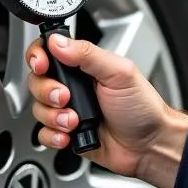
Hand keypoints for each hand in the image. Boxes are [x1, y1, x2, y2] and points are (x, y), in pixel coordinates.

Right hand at [27, 35, 187, 187]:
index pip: (49, 52)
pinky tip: (70, 135)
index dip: (38, 57)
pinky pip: (44, 133)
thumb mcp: (119, 72)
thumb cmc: (143, 108)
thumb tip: (58, 42)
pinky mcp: (67, 133)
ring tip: (75, 121)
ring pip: (38, 109)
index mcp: (84, 66)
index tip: (42, 64)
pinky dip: (53, 135)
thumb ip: (87, 54)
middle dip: (47, 92)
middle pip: (37, 82)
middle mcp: (74, 86)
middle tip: (66, 98)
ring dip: (54, 117)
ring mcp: (69, 110)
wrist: (150, 145)